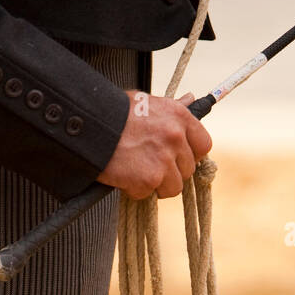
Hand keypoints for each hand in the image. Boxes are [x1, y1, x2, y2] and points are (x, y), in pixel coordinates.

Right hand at [97, 91, 211, 199]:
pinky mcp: (149, 179)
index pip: (203, 144)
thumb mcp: (147, 102)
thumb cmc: (115, 113)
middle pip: (188, 170)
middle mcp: (175, 137)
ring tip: (138, 172)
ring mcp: (164, 160)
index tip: (180, 157)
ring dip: (156, 185)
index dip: (192, 154)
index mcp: (179, 116)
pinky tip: (124, 175)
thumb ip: (172, 108)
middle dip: (171, 172)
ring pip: (173, 187)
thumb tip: (191, 99)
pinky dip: (135, 190)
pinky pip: (148, 194)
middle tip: (151, 165)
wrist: (91, 127)